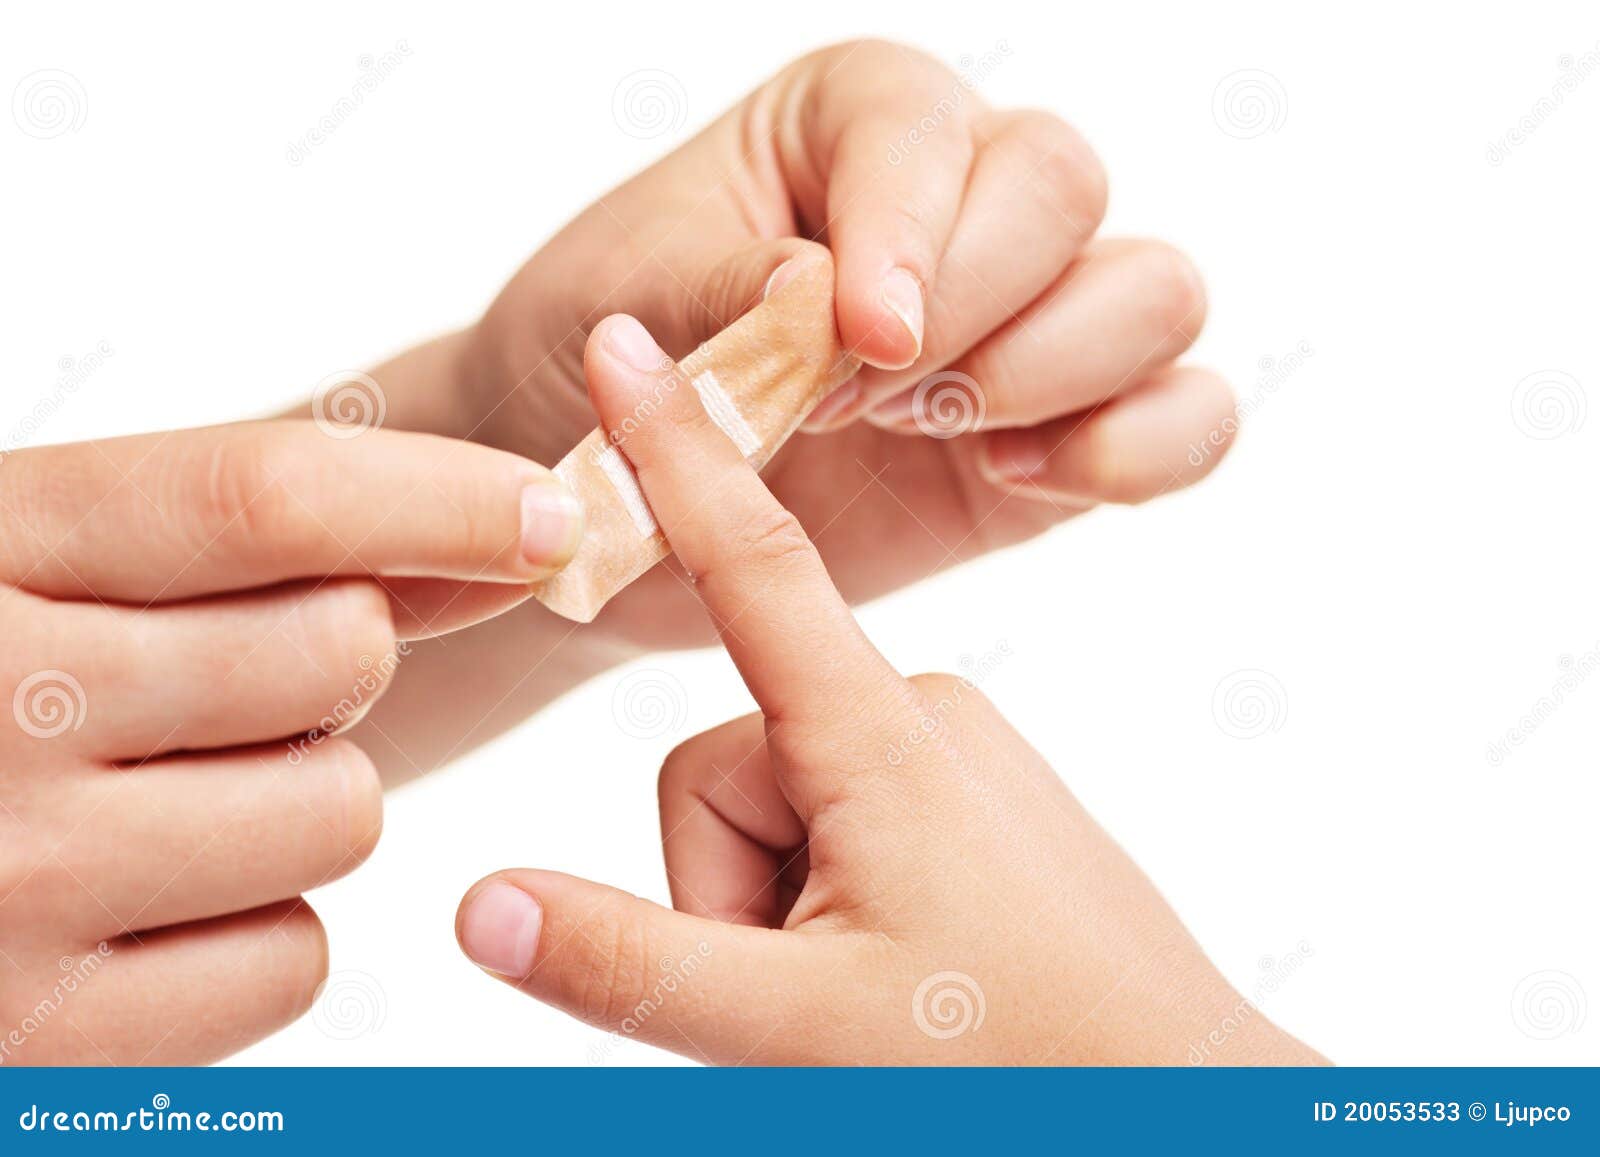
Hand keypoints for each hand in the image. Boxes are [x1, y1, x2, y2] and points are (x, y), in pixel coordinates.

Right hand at [0, 420, 578, 1063]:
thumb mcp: (55, 568)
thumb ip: (263, 540)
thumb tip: (519, 533)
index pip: (265, 497)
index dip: (441, 498)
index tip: (549, 514)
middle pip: (337, 654)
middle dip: (335, 660)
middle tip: (228, 685)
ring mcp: (17, 886)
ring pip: (340, 811)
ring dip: (302, 799)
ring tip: (174, 798)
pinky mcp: (50, 1042)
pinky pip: (293, 957)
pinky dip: (258, 929)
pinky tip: (153, 906)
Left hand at [447, 39, 1233, 648]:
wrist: (616, 494)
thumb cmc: (597, 362)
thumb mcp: (625, 304)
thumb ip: (732, 292)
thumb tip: (834, 295)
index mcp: (856, 122)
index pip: (934, 136)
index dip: (911, 238)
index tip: (859, 344)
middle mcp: (966, 196)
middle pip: (1067, 191)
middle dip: (972, 311)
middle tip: (855, 402)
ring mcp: (1030, 316)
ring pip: (1156, 294)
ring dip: (1051, 377)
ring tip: (921, 437)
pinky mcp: (1062, 428)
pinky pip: (1187, 418)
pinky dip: (1137, 452)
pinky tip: (1011, 480)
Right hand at [452, 321, 1317, 1064]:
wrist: (1183, 1102)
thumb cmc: (1018, 1067)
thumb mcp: (800, 1029)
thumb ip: (627, 965)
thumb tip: (476, 904)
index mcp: (879, 738)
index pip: (752, 560)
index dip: (672, 448)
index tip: (623, 340)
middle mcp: (921, 714)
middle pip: (727, 770)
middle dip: (727, 891)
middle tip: (810, 997)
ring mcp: (952, 756)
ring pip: (778, 805)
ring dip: (779, 912)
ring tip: (865, 995)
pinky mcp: (969, 796)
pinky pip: (843, 818)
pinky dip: (830, 901)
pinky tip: (899, 972)